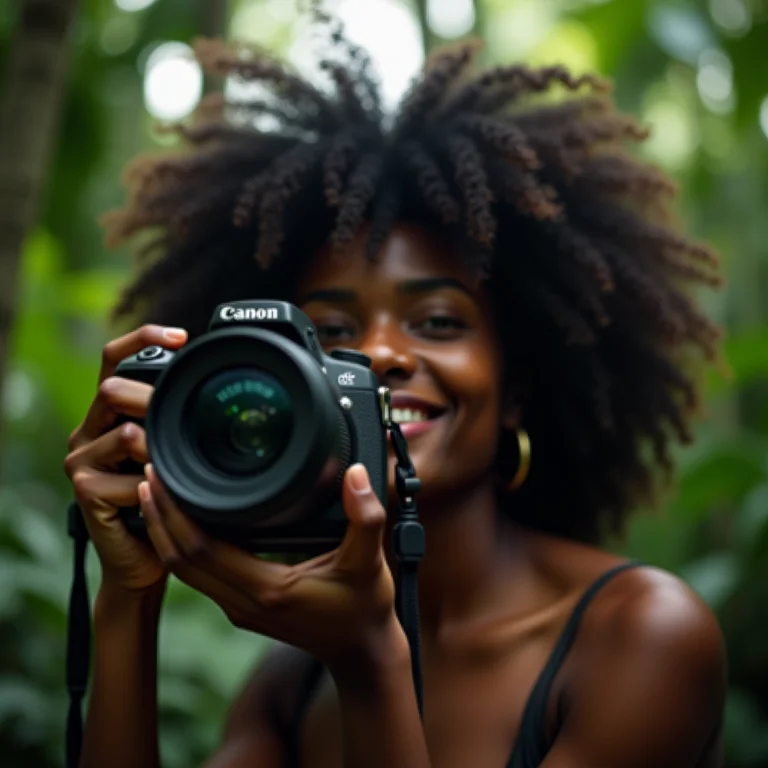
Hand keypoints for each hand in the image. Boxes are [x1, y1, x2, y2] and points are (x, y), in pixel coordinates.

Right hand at [64, 324, 187, 592]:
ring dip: (162, 452)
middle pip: (112, 388)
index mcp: (110, 414)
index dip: (144, 338)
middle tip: (186, 420)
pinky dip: (158, 488)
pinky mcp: (85, 490)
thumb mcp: (176, 452)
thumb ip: (179, 421)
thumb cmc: (168, 501)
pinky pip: (131, 475)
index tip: (184, 337)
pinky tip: (163, 498)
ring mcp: (81, 460)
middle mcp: (89, 430)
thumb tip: (217, 388)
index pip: (113, 358)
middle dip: (154, 401)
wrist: (147, 558)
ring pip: (127, 432)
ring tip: (176, 473)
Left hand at [139, 462, 407, 674]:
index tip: (162, 478)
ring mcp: (240, 609)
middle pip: (181, 560)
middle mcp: (245, 603)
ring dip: (165, 533)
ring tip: (155, 493)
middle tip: (148, 475)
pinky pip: (199, 575)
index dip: (174, 514)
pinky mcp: (243, 607)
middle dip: (159, 518)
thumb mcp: (371, 562)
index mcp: (268, 589)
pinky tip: (183, 523)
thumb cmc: (364, 608)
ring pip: (185, 570)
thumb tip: (356, 473)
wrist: (361, 653)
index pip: (201, 549)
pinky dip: (182, 547)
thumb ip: (366, 518)